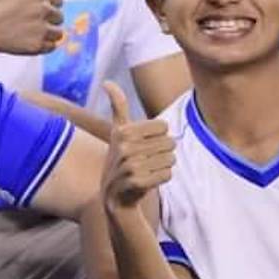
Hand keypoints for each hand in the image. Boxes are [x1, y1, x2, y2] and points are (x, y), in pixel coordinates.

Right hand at [0, 0, 64, 55]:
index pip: (58, 0)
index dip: (44, 5)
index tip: (28, 8)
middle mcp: (43, 8)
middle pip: (58, 17)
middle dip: (44, 20)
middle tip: (24, 21)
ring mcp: (41, 27)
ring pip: (58, 32)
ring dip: (45, 34)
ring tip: (27, 31)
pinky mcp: (38, 45)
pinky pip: (52, 46)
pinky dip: (42, 46)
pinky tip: (27, 41)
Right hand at [102, 80, 174, 213]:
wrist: (114, 197)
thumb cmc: (121, 159)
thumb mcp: (117, 132)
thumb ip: (117, 106)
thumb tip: (107, 82)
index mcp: (122, 131)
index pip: (164, 126)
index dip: (158, 137)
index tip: (143, 145)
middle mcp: (124, 147)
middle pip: (169, 142)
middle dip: (163, 153)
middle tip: (146, 161)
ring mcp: (130, 165)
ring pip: (171, 159)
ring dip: (164, 166)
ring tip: (147, 170)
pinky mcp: (138, 182)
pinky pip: (168, 174)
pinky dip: (163, 178)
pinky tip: (149, 181)